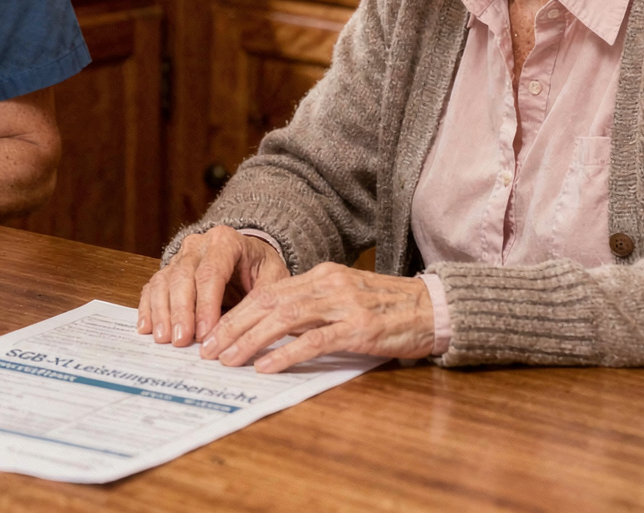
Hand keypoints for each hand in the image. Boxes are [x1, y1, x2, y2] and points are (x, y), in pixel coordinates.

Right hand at [138, 225, 288, 346]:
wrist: (249, 254)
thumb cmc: (261, 268)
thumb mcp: (273, 278)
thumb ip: (259, 300)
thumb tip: (241, 331)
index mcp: (225, 241)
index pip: (212, 272)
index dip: (206, 304)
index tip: (205, 333)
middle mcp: (198, 245)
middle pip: (183, 277)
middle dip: (181, 311)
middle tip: (181, 340)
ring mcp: (180, 256)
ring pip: (164, 281)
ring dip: (162, 312)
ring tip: (164, 339)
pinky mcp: (168, 269)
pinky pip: (153, 286)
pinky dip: (148, 307)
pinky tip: (147, 327)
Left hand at [199, 263, 435, 372]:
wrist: (435, 308)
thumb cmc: (389, 309)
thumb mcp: (345, 297)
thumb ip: (312, 307)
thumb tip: (270, 327)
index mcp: (320, 275)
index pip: (266, 292)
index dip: (235, 313)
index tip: (212, 333)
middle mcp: (327, 285)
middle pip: (266, 303)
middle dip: (232, 327)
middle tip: (208, 350)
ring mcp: (343, 305)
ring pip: (283, 320)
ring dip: (249, 341)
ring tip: (227, 359)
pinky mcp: (358, 329)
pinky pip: (313, 341)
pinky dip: (285, 354)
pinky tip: (265, 367)